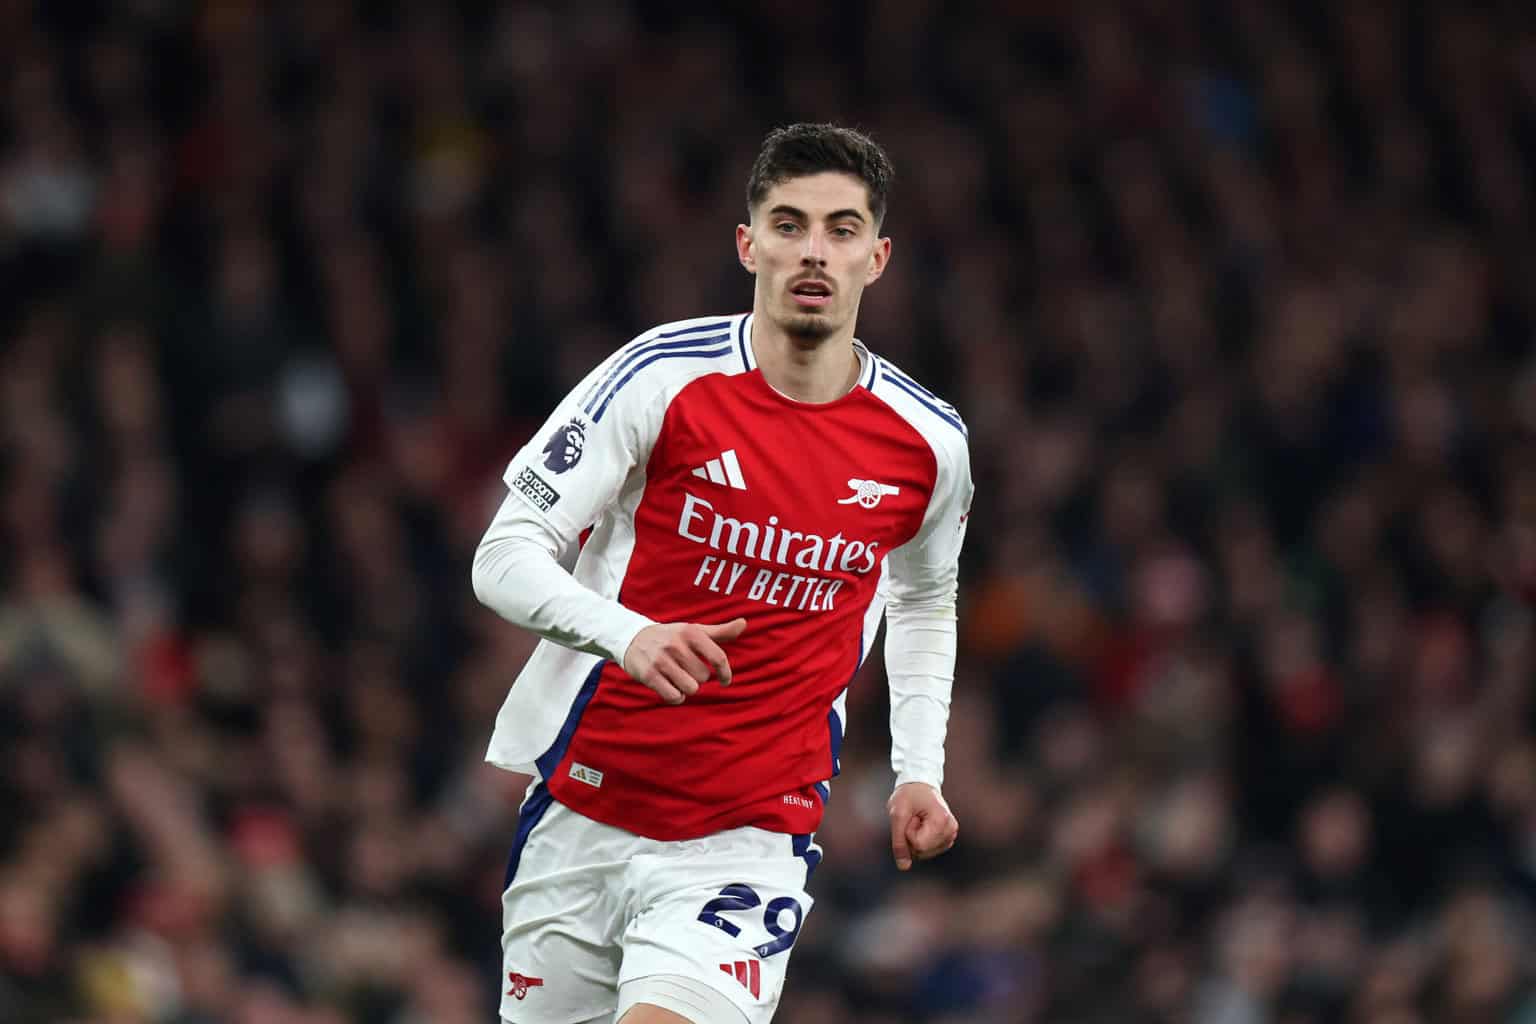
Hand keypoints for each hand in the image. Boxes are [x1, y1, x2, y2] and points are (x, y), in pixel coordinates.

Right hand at [622, 618, 747, 703]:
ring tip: (678, 678)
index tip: (725, 681)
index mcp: (691, 632)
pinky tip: (670, 687)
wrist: (633, 638)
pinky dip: (676, 697)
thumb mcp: (694, 631)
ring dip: (687, 688)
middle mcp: (676, 644)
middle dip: (698, 678)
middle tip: (686, 670)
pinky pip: (674, 697)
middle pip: (703, 677)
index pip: (718, 657)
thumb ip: (721, 631)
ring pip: (690, 688)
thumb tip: (744, 623)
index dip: (725, 673)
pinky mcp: (649, 675)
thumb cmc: (672, 637)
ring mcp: (661, 660)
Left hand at [888, 782, 957, 869]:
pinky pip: (927, 851)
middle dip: (911, 837)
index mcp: (942, 821)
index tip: (911, 816)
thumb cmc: (908, 795)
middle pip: (922, 851)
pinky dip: (920, 841)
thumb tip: (903, 867)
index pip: (918, 845)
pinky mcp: (947, 839)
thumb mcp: (897, 814)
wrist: (919, 784)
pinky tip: (923, 825)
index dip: (907, 833)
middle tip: (914, 817)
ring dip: (914, 839)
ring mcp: (951, 835)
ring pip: (924, 853)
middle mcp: (951, 830)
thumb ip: (899, 842)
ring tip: (918, 819)